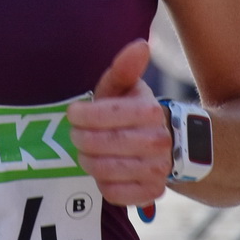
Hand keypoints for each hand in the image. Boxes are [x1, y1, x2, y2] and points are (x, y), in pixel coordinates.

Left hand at [67, 39, 172, 205]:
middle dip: (81, 139)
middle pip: (101, 144)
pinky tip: (103, 172)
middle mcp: (158, 141)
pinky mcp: (152, 192)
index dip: (82, 115)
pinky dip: (102, 183)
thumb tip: (140, 45)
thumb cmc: (133, 111)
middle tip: (77, 135)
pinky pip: (116, 194)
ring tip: (87, 152)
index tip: (74, 114)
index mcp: (150, 111)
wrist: (165, 143)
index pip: (103, 115)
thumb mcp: (126, 87)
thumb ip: (125, 68)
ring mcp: (158, 169)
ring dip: (88, 161)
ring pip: (105, 170)